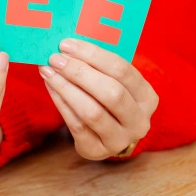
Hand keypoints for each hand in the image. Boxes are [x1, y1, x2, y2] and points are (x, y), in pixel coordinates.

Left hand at [39, 39, 157, 160]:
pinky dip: (61, 102)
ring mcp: (119, 140)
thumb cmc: (107, 96)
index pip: (122, 70)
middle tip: (55, 58)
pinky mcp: (96, 150)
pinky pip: (76, 125)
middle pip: (111, 92)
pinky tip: (50, 86)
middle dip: (79, 72)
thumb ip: (97, 64)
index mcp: (147, 97)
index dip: (93, 55)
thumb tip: (67, 45)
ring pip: (92, 112)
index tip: (67, 44)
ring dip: (66, 88)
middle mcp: (139, 121)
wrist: (106, 133)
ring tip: (48, 71)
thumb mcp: (113, 80)